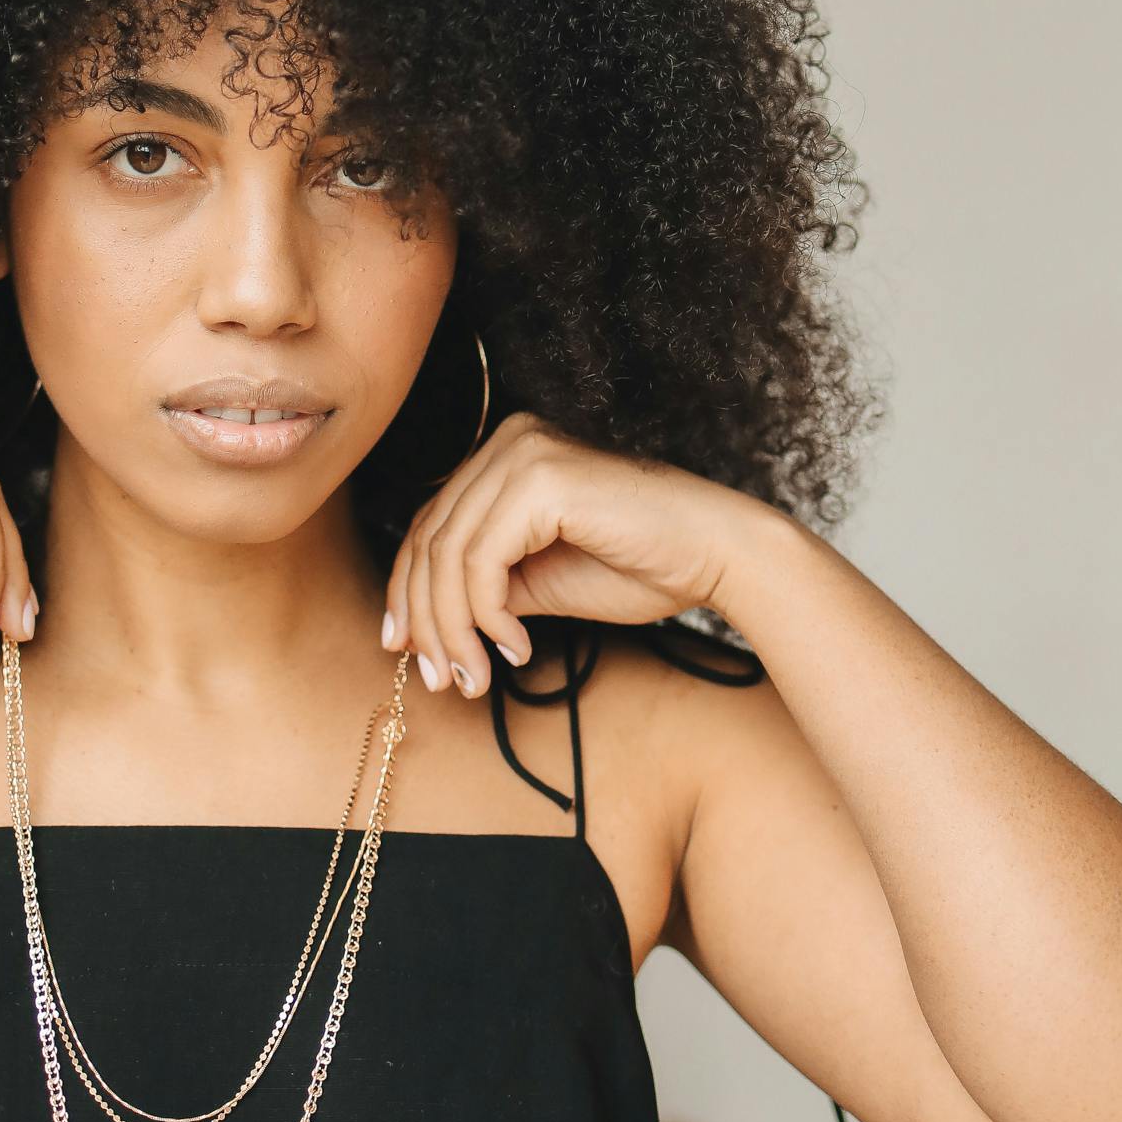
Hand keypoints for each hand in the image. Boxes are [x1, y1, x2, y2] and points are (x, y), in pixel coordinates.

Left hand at [381, 411, 759, 695]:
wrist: (717, 556)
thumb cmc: (641, 567)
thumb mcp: (539, 583)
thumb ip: (482, 591)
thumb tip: (420, 629)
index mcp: (504, 456)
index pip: (430, 527)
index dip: (408, 593)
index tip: (405, 651)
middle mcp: (507, 442)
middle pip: (430, 541)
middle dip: (425, 620)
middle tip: (437, 679)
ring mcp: (523, 453)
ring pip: (449, 556)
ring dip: (454, 630)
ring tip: (474, 678)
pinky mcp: (541, 479)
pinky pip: (482, 561)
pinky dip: (487, 615)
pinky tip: (516, 648)